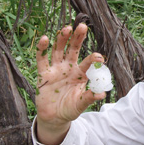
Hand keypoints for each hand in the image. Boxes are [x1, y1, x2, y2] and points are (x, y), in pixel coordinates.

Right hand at [35, 23, 104, 144]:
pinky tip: (44, 39)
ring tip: (66, 29)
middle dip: (77, 38)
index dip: (93, 59)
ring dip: (61, 39)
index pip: (87, 63)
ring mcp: (55, 69)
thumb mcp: (80, 105)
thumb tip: (102, 94)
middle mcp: (68, 68)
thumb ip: (88, 98)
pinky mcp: (43, 74)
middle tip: (82, 26)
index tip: (99, 57)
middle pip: (72, 49)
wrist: (54, 117)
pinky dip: (42, 49)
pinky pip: (42, 59)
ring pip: (58, 50)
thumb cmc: (69, 109)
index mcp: (80, 75)